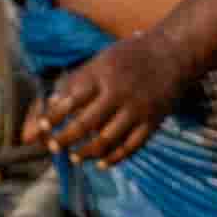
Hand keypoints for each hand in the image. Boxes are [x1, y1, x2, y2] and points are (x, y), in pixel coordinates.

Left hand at [33, 39, 186, 166]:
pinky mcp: (153, 122)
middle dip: (64, 139)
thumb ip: (76, 83)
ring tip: (74, 156)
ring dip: (86, 153)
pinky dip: (114, 159)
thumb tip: (51, 105)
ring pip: (106, 141)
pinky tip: (101, 163)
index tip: (42, 127)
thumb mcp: (101, 60)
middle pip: (85, 125)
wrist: (174, 53)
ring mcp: (138, 109)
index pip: (70, 101)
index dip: (53, 117)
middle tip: (53, 147)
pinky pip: (130, 147)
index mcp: (103, 75)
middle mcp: (119, 93)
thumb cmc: (130, 56)